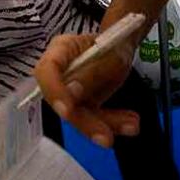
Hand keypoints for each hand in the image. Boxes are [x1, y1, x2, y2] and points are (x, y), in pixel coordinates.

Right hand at [34, 34, 139, 148]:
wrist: (121, 46)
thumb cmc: (112, 42)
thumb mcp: (108, 54)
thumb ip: (91, 72)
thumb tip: (72, 92)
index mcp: (61, 49)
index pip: (47, 70)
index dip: (54, 91)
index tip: (66, 111)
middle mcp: (60, 72)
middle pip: (62, 100)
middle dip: (84, 122)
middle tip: (106, 137)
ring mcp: (70, 90)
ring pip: (79, 114)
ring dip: (105, 124)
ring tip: (132, 125)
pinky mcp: (83, 103)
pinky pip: (94, 118)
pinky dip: (113, 123)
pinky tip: (131, 124)